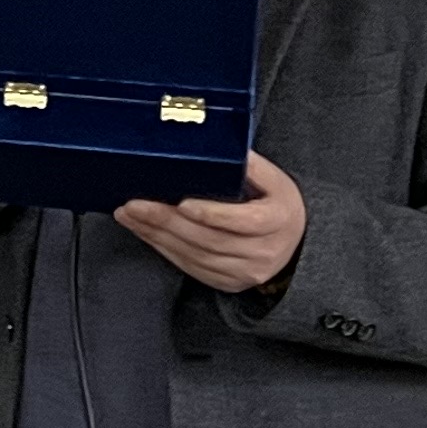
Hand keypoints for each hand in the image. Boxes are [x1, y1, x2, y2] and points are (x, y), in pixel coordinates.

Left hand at [116, 150, 307, 296]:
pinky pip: (190, 267)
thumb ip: (249, 164)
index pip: (243, 221)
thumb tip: (219, 144)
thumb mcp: (275, 181)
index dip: (211, 214)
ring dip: (157, 235)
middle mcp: (262, 252)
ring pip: (194, 256)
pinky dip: (163, 248)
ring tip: (130, 215)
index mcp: (277, 221)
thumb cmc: (279, 206)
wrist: (296, 246)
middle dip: (167, 222)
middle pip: (209, 240)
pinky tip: (145, 232)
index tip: (182, 203)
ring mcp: (244, 272)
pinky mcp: (227, 283)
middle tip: (135, 205)